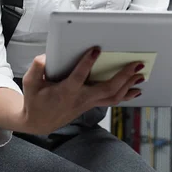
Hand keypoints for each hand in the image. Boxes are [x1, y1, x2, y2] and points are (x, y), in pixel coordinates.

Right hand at [20, 47, 143, 134]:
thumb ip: (38, 67)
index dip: (87, 63)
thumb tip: (47, 57)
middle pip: (106, 89)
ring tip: (140, 74)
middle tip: (134, 63)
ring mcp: (88, 103)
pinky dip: (126, 95)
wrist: (39, 122)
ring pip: (113, 97)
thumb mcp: (31, 82)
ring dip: (128, 85)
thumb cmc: (35, 100)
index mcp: (65, 91)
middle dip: (123, 76)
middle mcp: (80, 98)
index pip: (79, 77)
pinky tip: (136, 89)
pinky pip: (112, 101)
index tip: (96, 49)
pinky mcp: (91, 105)